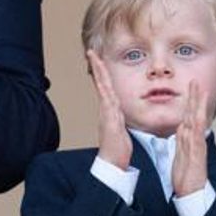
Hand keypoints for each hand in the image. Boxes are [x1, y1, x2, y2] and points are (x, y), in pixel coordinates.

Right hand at [88, 49, 132, 170]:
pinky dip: (103, 88)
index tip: (100, 61)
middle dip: (97, 67)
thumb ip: (122, 121)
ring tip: (94, 58)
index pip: (107, 88)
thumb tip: (123, 115)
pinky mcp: (109, 118)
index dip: (103, 74)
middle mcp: (107, 109)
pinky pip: (106, 99)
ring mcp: (107, 113)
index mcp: (112, 111)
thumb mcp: (123, 130)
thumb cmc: (119, 149)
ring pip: (102, 87)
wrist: (113, 163)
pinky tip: (101, 78)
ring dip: (99, 72)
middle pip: (101, 83)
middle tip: (92, 52)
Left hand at [171, 80, 207, 196]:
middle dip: (195, 96)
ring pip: (197, 119)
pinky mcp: (197, 150)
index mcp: (187, 138)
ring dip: (198, 104)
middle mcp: (193, 137)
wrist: (192, 192)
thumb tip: (181, 128)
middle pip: (194, 112)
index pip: (189, 115)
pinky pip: (197, 133)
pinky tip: (198, 112)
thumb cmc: (187, 175)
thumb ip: (182, 140)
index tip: (190, 87)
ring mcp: (196, 143)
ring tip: (199, 89)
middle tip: (195, 81)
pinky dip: (198, 121)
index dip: (190, 100)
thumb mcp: (181, 154)